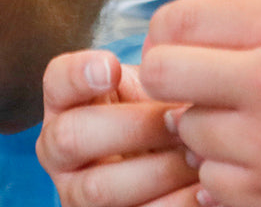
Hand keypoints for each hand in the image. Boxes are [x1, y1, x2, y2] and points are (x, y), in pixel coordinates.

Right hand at [38, 49, 197, 206]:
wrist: (165, 160)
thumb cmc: (156, 113)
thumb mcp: (149, 86)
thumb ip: (157, 75)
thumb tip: (182, 73)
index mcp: (65, 102)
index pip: (57, 81)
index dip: (78, 74)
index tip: (112, 67)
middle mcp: (59, 149)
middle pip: (72, 137)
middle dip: (132, 128)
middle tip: (177, 121)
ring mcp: (75, 193)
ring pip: (99, 188)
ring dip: (157, 171)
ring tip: (196, 157)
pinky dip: (174, 204)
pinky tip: (203, 188)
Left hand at [140, 0, 260, 206]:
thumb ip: (255, 22)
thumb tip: (188, 36)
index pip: (174, 22)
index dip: (167, 33)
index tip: (176, 42)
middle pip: (162, 77)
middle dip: (171, 80)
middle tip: (195, 82)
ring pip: (187, 135)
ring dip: (206, 130)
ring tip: (250, 121)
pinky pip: (215, 185)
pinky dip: (229, 175)